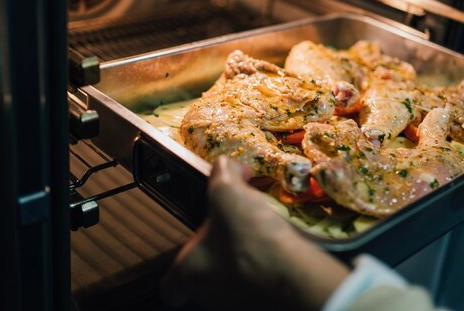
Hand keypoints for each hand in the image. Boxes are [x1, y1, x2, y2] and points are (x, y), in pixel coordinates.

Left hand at [161, 156, 349, 310]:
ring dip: (246, 260)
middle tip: (238, 226)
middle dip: (220, 253)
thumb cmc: (249, 236)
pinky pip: (260, 287)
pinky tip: (282, 249)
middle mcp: (209, 294)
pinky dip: (268, 270)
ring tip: (265, 234)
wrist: (292, 273)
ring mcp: (236, 304)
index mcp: (190, 271)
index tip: (195, 249)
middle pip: (206, 277)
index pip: (170, 285)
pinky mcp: (264, 304)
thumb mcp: (228, 191)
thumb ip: (222, 172)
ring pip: (234, 283)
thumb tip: (227, 166)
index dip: (181, 266)